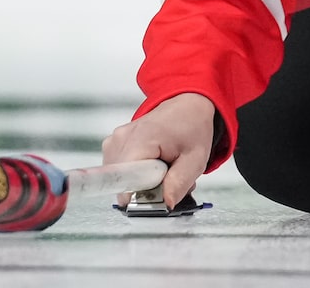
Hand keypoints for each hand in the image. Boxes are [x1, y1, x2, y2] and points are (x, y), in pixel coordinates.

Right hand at [101, 92, 214, 209]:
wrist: (187, 105)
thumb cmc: (192, 126)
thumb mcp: (195, 159)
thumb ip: (179, 183)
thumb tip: (164, 205)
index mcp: (140, 139)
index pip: (123, 180)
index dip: (139, 195)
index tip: (156, 195)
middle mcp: (121, 139)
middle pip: (123, 182)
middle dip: (147, 188)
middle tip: (169, 176)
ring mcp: (115, 141)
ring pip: (122, 179)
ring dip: (143, 182)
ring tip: (164, 168)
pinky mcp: (114, 145)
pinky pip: (121, 171)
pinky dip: (138, 173)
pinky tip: (154, 164)